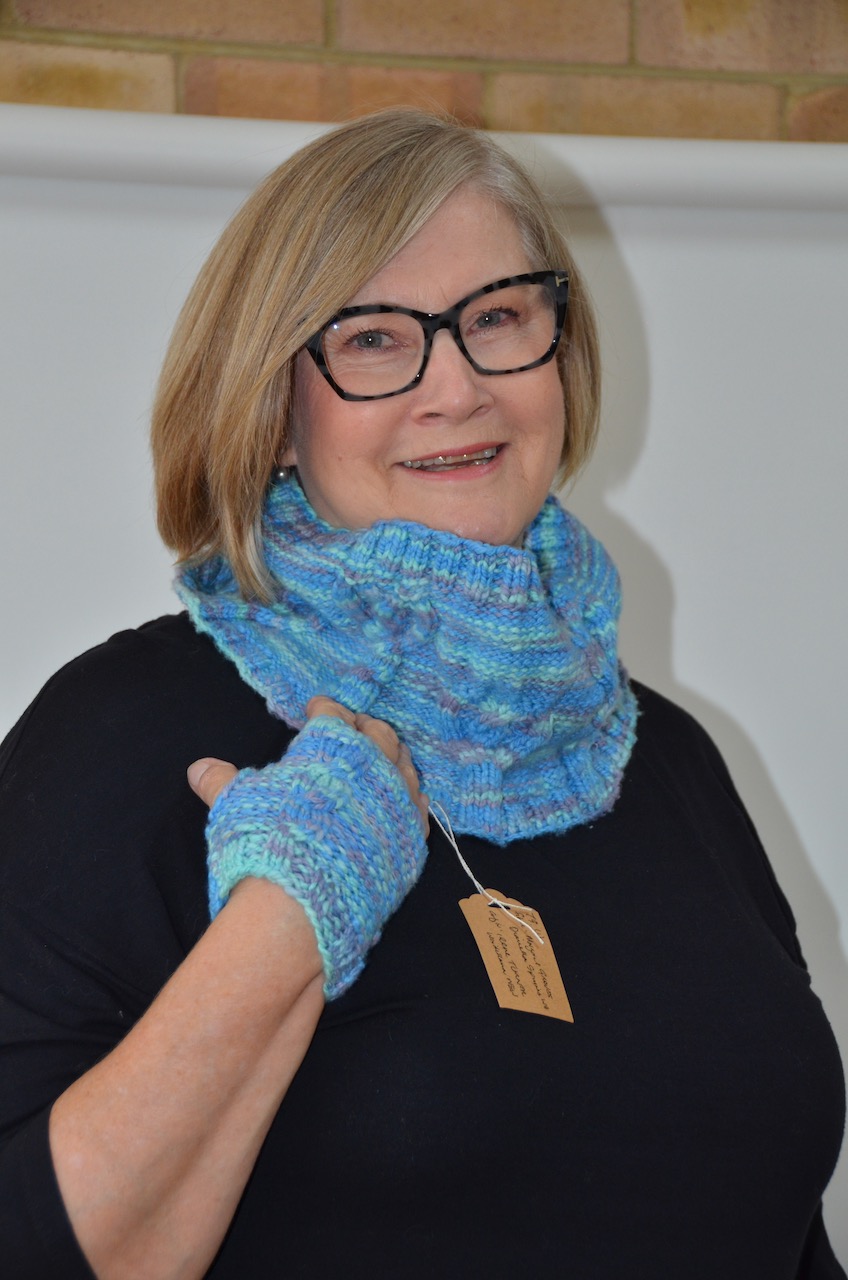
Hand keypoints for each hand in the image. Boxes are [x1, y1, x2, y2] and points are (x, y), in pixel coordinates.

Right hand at [188, 696, 428, 834]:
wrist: (303, 901)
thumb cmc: (266, 839)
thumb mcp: (236, 803)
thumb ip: (221, 781)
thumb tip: (198, 769)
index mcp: (333, 744)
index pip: (333, 715)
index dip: (323, 710)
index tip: (316, 710)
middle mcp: (373, 765)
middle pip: (378, 734)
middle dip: (365, 728)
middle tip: (355, 729)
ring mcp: (397, 803)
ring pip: (404, 767)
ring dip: (392, 760)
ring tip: (382, 760)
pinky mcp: (411, 840)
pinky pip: (418, 809)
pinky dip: (409, 799)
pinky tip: (401, 802)